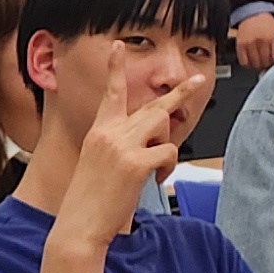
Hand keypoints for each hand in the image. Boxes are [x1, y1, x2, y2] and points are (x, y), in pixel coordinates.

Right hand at [61, 75, 187, 251]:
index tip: (118, 46)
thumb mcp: (99, 163)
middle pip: (153, 107)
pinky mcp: (135, 163)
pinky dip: (169, 167)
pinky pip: (169, 152)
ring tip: (157, 167)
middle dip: (178, 96)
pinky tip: (156, 179)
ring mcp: (122, 146)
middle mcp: (110, 133)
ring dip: (168, 144)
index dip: (116, 68)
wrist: (78, 226)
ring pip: (163, 124)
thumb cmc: (90, 200)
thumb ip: (120, 145)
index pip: (111, 93)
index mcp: (99, 131)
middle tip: (195, 81)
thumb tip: (148, 140)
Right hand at [231, 11, 273, 70]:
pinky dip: (248, 64)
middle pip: (265, 62)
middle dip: (267, 66)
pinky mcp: (240, 46)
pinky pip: (244, 62)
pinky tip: (251, 61)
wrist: (252, 14)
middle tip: (267, 65)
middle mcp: (262, 41)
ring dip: (258, 66)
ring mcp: (250, 44)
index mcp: (273, 38)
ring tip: (259, 63)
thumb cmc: (266, 25)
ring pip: (255, 64)